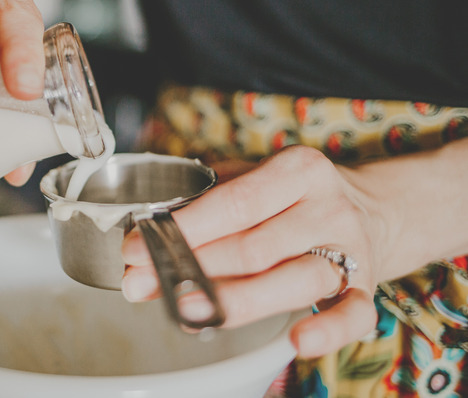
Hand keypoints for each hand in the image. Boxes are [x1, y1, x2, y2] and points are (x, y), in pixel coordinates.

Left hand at [121, 145, 381, 358]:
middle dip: (191, 269)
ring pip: (293, 281)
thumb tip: (149, 234)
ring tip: (188, 311)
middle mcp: (327, 208)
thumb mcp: (256, 177)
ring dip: (236, 301)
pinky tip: (297, 341)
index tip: (139, 246)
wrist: (372, 207)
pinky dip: (329, 331)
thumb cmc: (294, 196)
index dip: (184, 229)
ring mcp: (351, 250)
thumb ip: (207, 200)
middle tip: (141, 283)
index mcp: (298, 171)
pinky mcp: (367, 288)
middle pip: (254, 247)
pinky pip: (355, 315)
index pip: (234, 203)